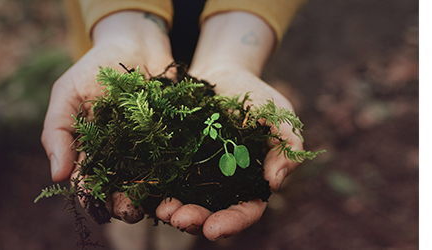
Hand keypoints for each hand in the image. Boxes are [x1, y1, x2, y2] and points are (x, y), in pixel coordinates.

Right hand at [41, 11, 173, 221]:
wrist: (137, 43)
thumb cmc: (96, 67)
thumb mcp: (68, 93)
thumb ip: (59, 131)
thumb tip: (57, 177)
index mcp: (91, 151)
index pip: (88, 181)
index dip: (91, 196)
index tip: (96, 204)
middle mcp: (120, 155)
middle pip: (120, 188)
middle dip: (123, 203)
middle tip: (129, 211)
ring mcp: (147, 148)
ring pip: (148, 180)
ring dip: (150, 196)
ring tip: (153, 204)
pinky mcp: (173, 138)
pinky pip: (175, 160)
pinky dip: (176, 173)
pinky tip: (179, 182)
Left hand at [153, 11, 303, 239]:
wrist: (224, 71)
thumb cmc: (258, 96)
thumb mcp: (280, 116)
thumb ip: (286, 146)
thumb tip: (273, 182)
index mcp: (251, 183)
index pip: (246, 210)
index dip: (232, 223)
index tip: (215, 229)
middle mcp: (223, 187)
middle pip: (211, 214)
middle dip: (196, 221)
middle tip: (179, 218)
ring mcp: (196, 175)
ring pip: (184, 202)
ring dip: (173, 211)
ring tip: (163, 210)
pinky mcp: (174, 160)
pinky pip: (163, 179)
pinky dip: (154, 189)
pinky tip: (145, 193)